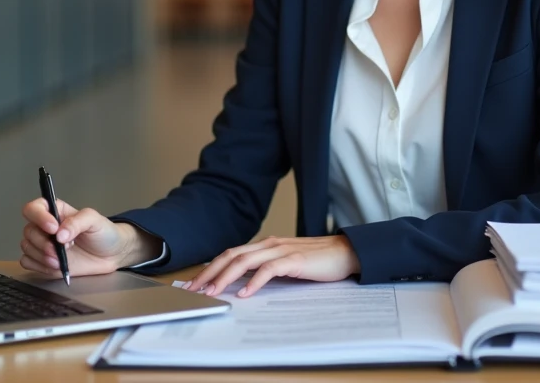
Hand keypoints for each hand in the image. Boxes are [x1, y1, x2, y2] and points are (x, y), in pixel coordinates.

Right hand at [20, 197, 146, 277]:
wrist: (111, 255)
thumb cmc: (104, 233)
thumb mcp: (95, 221)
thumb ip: (77, 222)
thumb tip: (60, 235)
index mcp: (56, 211)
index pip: (34, 208)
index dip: (39, 217)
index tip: (54, 229)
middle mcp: (45, 227)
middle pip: (28, 231)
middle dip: (43, 243)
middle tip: (61, 250)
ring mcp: (43, 244)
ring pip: (26, 247)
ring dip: (41, 256)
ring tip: (61, 261)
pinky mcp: (43, 261)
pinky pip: (27, 262)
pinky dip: (39, 266)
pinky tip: (55, 266)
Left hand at [183, 235, 359, 297]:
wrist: (345, 253)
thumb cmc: (317, 261)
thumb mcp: (285, 264)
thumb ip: (265, 268)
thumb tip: (241, 283)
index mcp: (265, 245)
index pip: (231, 254)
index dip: (211, 268)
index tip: (195, 283)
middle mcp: (269, 244)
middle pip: (231, 255)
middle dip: (209, 272)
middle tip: (194, 289)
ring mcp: (281, 250)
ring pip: (244, 261)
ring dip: (225, 277)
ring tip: (213, 292)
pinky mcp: (294, 260)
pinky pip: (269, 270)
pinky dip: (255, 281)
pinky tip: (245, 294)